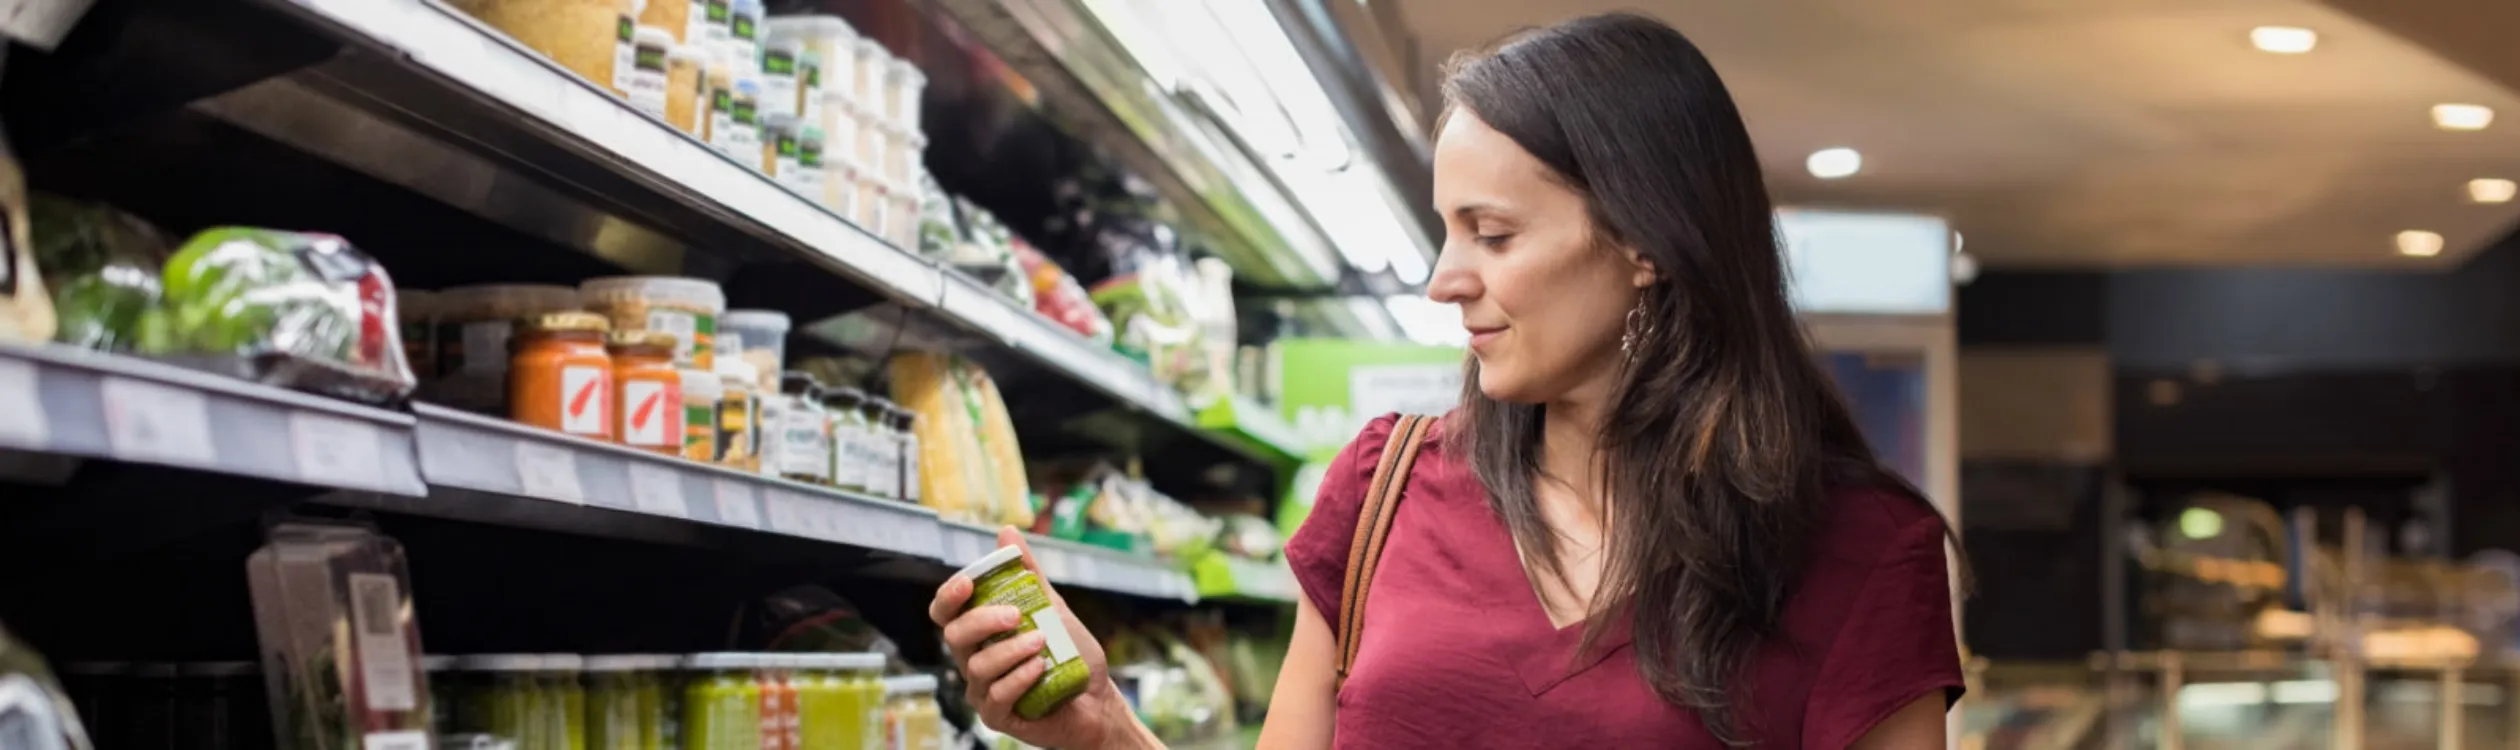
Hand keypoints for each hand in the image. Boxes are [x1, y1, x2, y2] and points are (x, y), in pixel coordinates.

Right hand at [931, 527, 1152, 748]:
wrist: (1098, 698)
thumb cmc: (1071, 654)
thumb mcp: (1052, 607)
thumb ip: (1028, 574)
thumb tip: (1007, 531)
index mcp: (979, 633)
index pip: (946, 613)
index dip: (949, 597)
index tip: (968, 583)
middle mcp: (973, 660)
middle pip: (954, 636)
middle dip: (983, 621)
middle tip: (1016, 615)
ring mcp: (982, 691)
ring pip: (977, 667)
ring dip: (1010, 650)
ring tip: (1041, 642)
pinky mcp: (997, 716)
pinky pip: (996, 696)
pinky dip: (1018, 678)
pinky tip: (1039, 668)